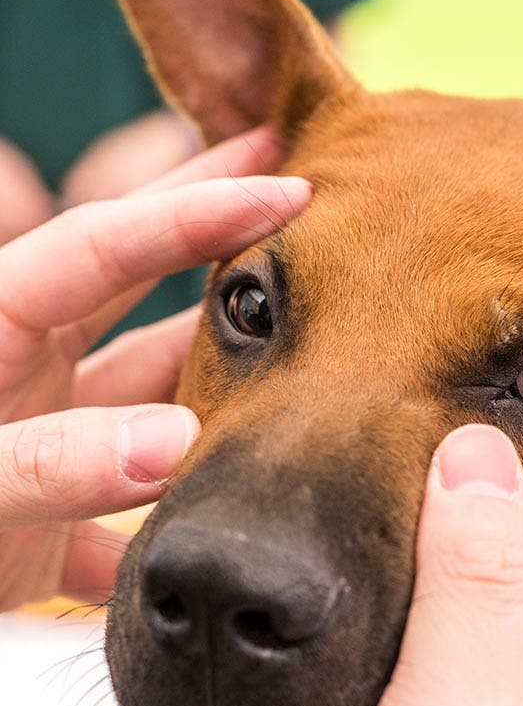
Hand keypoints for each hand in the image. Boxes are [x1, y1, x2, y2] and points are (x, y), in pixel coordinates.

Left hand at [0, 128, 310, 610]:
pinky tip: (241, 519)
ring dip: (224, 395)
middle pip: (144, 297)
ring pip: (157, 406)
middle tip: (310, 202)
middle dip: (222, 247)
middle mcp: (30, 374)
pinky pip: (137, 513)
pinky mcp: (55, 524)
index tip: (285, 182)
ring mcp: (51, 446)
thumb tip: (177, 441)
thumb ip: (51, 458)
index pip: (108, 245)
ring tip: (310, 364)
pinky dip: (181, 523)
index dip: (197, 211)